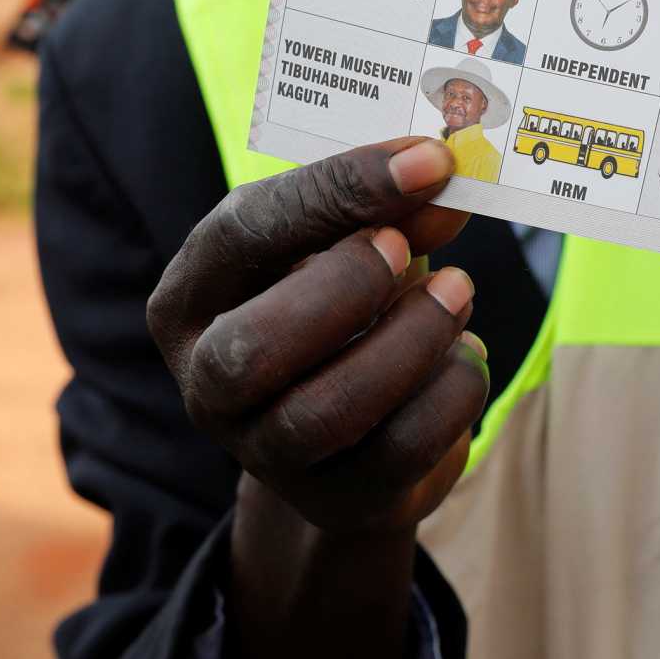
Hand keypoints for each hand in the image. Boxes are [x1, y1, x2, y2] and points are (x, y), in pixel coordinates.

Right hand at [146, 137, 486, 535]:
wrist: (356, 428)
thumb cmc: (342, 309)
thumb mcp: (347, 246)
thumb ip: (389, 209)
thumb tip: (442, 180)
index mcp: (192, 296)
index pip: (243, 233)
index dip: (338, 191)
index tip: (426, 161)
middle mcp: (207, 383)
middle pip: (250, 349)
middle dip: (344, 288)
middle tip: (407, 247)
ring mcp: (264, 451)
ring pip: (326, 412)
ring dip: (411, 341)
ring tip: (458, 291)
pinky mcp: (336, 497)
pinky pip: (398, 451)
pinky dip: (451, 392)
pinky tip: (467, 352)